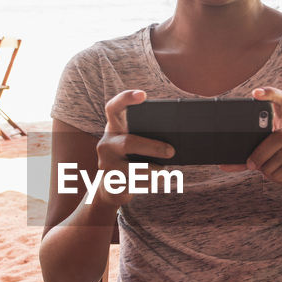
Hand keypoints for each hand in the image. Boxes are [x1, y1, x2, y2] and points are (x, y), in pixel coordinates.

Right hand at [93, 90, 173, 206]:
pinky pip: (137, 183)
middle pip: (129, 143)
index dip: (125, 99)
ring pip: (135, 168)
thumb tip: (176, 139)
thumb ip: (149, 136)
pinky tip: (159, 180)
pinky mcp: (112, 183)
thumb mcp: (138, 144)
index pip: (114, 107)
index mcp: (114, 128)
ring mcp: (106, 164)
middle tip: (171, 151)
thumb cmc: (133, 159)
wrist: (114, 187)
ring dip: (155, 170)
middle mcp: (106, 144)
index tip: (143, 95)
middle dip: (153, 148)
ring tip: (165, 171)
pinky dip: (152, 182)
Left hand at [241, 87, 281, 200]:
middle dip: (261, 152)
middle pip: (279, 135)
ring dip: (269, 166)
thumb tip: (222, 164)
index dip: (270, 94)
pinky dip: (278, 174)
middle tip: (250, 163)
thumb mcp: (267, 158)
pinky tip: (278, 175)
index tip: (255, 94)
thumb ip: (248, 158)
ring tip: (266, 171)